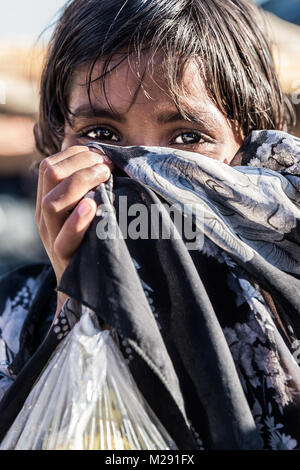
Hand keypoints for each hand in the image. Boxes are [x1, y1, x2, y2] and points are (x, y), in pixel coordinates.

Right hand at [35, 145, 113, 289]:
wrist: (85, 285)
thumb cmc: (92, 239)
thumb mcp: (87, 210)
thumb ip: (90, 189)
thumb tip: (109, 160)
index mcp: (48, 201)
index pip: (51, 165)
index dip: (76, 154)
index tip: (103, 156)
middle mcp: (44, 216)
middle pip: (49, 175)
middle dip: (80, 163)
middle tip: (107, 167)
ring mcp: (52, 237)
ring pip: (52, 202)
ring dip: (81, 182)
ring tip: (104, 179)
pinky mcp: (65, 257)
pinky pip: (64, 239)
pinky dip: (78, 220)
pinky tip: (92, 206)